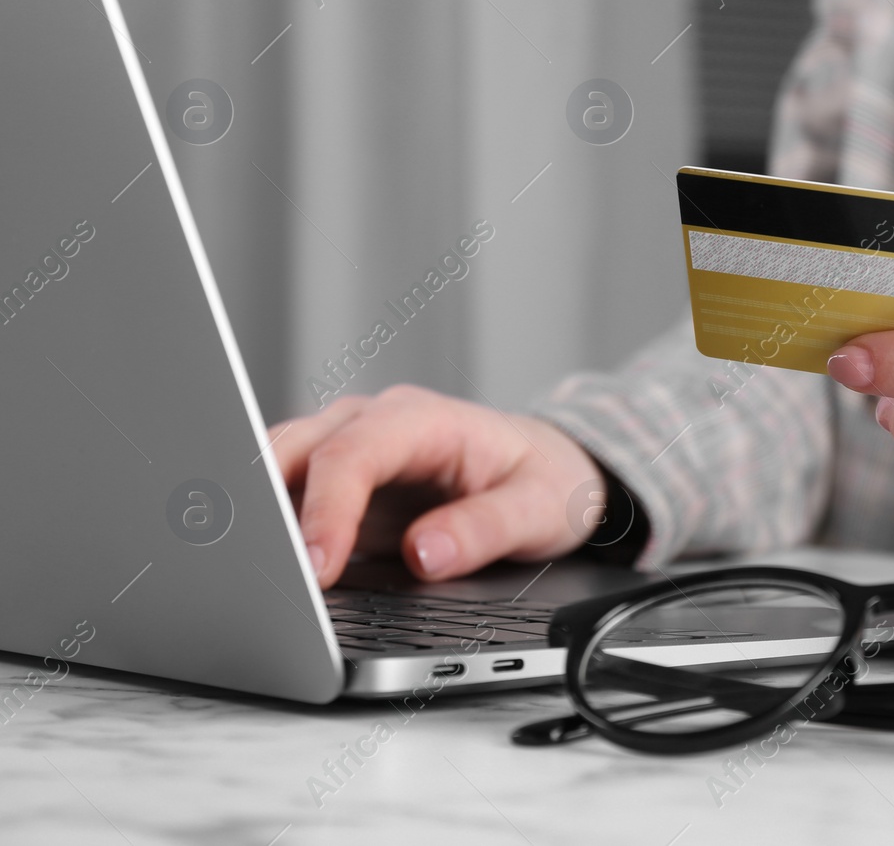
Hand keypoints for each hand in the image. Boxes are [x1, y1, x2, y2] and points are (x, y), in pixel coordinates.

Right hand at [269, 385, 603, 587]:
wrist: (546, 467)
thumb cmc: (542, 478)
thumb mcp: (538, 507)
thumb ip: (484, 529)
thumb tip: (425, 554)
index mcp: (421, 419)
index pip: (352, 455)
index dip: (327, 510)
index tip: (316, 567)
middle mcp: (373, 424)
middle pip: (294, 452)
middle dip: (265, 508)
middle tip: (254, 574)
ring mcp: (348, 451)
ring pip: (276, 471)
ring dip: (256, 519)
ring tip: (245, 576)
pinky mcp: (337, 487)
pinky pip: (286, 501)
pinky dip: (268, 533)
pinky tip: (262, 572)